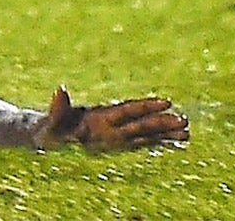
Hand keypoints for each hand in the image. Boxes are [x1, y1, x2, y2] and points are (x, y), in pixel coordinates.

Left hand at [33, 87, 188, 151]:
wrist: (46, 137)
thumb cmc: (49, 128)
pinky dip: (156, 145)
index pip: (128, 110)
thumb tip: (60, 89)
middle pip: (141, 122)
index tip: (166, 102)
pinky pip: (140, 145)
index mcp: (100, 116)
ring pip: (145, 134)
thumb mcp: (52, 120)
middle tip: (185, 121)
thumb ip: (58, 108)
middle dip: (162, 122)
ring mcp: (115, 134)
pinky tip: (173, 145)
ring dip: (164, 134)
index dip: (146, 106)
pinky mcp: (115, 145)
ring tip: (187, 133)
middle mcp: (112, 124)